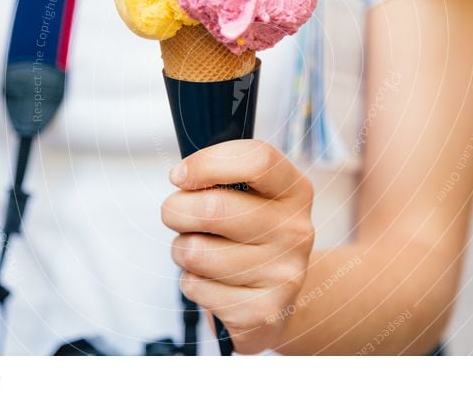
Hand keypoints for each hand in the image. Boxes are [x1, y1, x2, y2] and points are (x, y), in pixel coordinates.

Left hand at [162, 139, 314, 353]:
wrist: (278, 302)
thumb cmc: (250, 238)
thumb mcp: (250, 198)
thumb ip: (223, 179)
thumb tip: (183, 177)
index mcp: (295, 191)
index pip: (257, 160)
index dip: (208, 163)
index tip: (180, 176)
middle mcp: (296, 230)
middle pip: (213, 207)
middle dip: (177, 210)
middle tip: (178, 215)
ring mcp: (283, 274)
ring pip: (196, 251)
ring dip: (182, 251)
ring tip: (202, 254)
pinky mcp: (262, 312)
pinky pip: (196, 287)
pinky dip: (192, 284)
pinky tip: (215, 285)